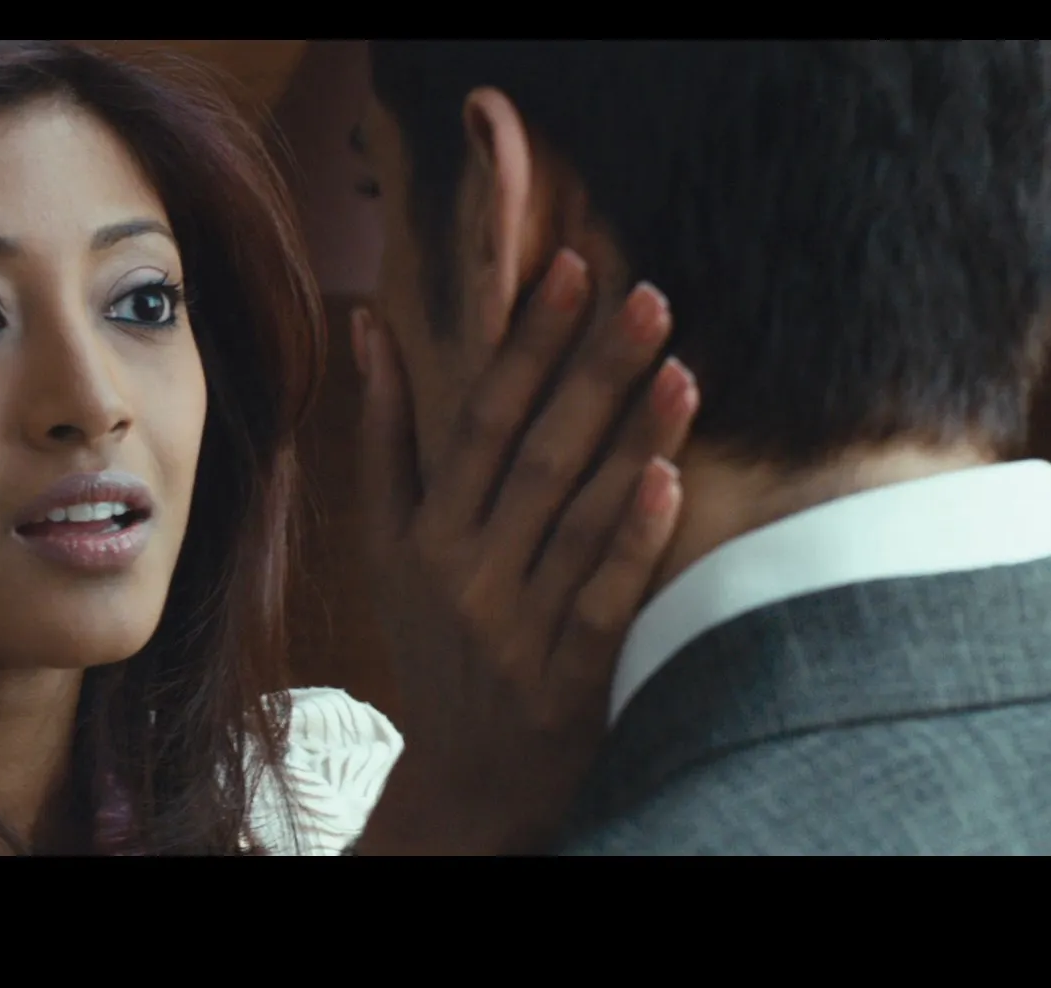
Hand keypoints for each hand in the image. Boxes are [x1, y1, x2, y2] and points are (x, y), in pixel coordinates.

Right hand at [351, 249, 697, 854]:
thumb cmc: (432, 644)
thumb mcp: (387, 546)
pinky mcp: (569, 678)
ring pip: (578, 520)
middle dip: (593, 372)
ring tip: (681, 368)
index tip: (571, 270)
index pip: (482, 419)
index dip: (528, 344)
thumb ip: (386, 437)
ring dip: (630, 441)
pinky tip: (670, 483)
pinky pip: (603, 601)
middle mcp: (467, 570)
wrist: (464, 781)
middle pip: (538, 456)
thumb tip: (369, 329)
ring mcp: (518, 626)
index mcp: (427, 531)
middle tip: (649, 295)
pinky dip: (634, 543)